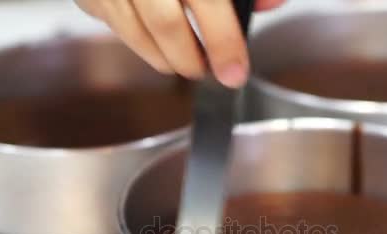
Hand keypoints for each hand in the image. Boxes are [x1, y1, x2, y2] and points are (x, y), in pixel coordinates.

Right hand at [76, 0, 284, 87]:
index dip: (224, 43)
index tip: (235, 73)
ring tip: (183, 60)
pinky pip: (114, 27)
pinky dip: (139, 40)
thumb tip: (272, 4)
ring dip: (164, 58)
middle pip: (166, 25)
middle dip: (190, 60)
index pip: (207, 3)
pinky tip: (154, 36)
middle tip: (205, 70)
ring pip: (136, 34)